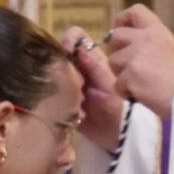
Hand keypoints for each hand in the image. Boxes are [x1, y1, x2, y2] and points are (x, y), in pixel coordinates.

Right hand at [62, 26, 125, 152]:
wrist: (121, 134)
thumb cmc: (121, 106)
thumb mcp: (109, 85)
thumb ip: (95, 67)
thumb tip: (80, 48)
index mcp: (91, 60)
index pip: (76, 38)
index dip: (69, 40)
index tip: (68, 51)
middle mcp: (77, 69)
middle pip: (59, 57)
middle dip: (66, 71)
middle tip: (81, 87)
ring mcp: (68, 86)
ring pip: (53, 78)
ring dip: (65, 90)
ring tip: (83, 104)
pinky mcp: (62, 104)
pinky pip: (52, 100)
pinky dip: (65, 107)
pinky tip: (80, 116)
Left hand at [105, 4, 173, 120]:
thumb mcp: (171, 49)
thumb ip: (152, 43)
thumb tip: (133, 46)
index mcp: (157, 31)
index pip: (135, 11)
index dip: (123, 19)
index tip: (122, 30)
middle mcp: (144, 39)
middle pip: (115, 35)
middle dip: (117, 50)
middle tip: (127, 64)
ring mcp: (135, 56)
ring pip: (113, 61)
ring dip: (121, 73)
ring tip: (139, 83)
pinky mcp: (129, 75)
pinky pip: (117, 84)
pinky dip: (125, 92)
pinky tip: (141, 95)